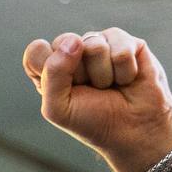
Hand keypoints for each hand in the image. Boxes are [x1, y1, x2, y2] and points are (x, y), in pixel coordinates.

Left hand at [21, 28, 171, 171]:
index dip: (50, 70)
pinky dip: (125, 72)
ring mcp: (99, 43)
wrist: (134, 130)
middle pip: (65, 42)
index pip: (36, 50)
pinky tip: (128, 80)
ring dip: (104, 75)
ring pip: (94, 45)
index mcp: (49, 68)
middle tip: (91, 90)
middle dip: (79, 73)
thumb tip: (73, 40)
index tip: (66, 91)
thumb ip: (53, 74)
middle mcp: (73, 52)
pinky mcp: (126, 42)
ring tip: (110, 86)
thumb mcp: (59, 108)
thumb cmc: (93, 122)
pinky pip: (121, 49)